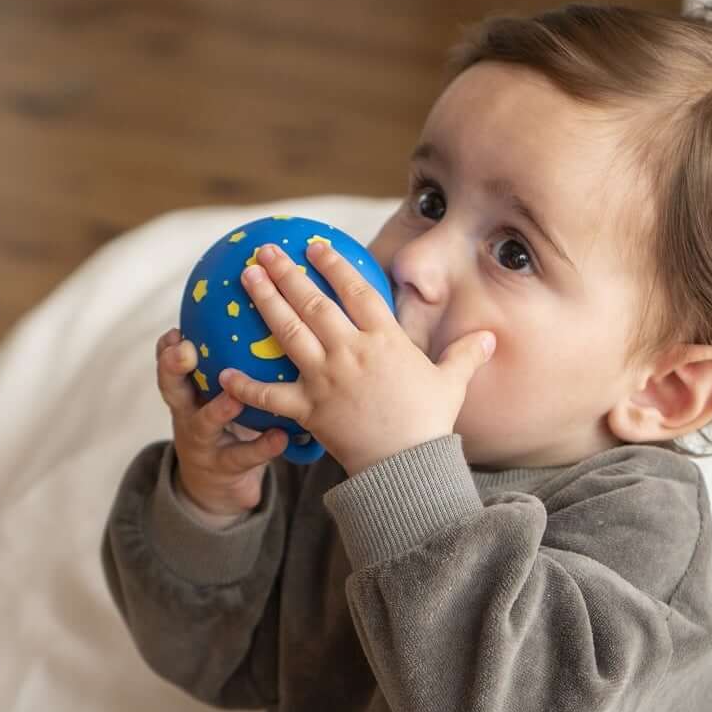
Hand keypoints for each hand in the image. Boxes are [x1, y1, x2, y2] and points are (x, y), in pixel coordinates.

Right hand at [154, 327, 286, 518]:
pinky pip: (244, 455)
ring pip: (204, 423)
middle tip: (184, 350)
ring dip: (218, 409)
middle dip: (173, 368)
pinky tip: (281, 436)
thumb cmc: (223, 423)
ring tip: (234, 397)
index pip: (169, 363)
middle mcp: (187, 413)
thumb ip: (224, 361)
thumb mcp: (213, 393)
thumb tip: (260, 308)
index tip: (173, 330)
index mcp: (186, 390)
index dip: (166, 348)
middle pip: (172, 388)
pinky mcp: (225, 467)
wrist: (216, 486)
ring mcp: (203, 442)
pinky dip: (263, 445)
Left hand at [216, 239, 494, 476]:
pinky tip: (222, 371)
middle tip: (264, 250)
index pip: (356, 290)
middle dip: (287, 271)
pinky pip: (269, 396)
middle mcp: (350, 351)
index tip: (316, 245)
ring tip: (245, 277)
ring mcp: (326, 378)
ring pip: (287, 331)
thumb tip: (489, 337)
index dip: (335, 263)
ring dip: (264, 301)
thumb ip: (465, 355)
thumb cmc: (430, 424)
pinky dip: (245, 386)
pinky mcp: (308, 409)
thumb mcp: (452, 384)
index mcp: (384, 339)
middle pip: (312, 301)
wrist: (407, 465)